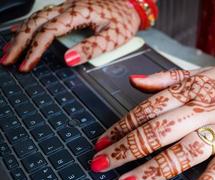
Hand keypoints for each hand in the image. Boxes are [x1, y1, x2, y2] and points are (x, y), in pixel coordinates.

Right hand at [0, 0, 139, 71]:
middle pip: (35, 23)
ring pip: (36, 18)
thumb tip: (69, 60)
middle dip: (19, 42)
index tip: (25, 65)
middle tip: (7, 60)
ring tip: (9, 50)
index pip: (48, 32)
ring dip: (21, 34)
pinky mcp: (68, 9)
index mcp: (78, 14)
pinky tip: (20, 30)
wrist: (130, 6)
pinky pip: (44, 15)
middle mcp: (68, 8)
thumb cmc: (123, 21)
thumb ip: (91, 48)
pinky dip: (29, 24)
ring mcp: (67, 7)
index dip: (34, 50)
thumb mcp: (112, 37)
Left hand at [91, 67, 214, 179]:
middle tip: (101, 164)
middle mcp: (202, 110)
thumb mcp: (197, 73)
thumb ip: (163, 79)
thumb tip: (133, 80)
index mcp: (188, 91)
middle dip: (126, 150)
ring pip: (182, 152)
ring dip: (152, 170)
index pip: (146, 110)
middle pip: (157, 132)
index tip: (101, 141)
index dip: (121, 126)